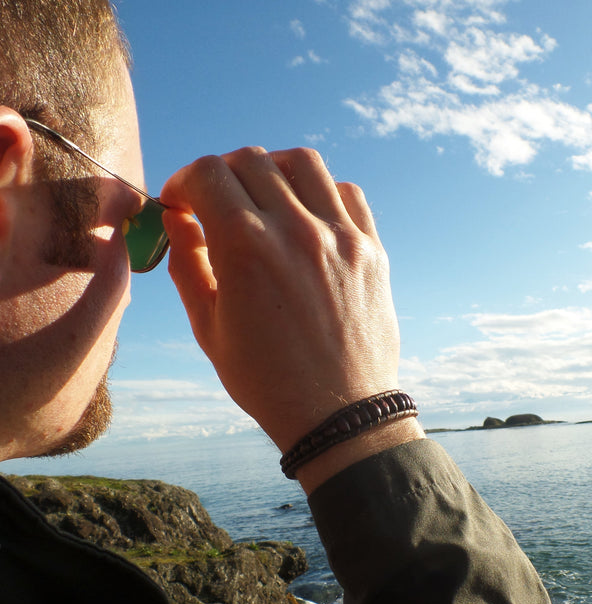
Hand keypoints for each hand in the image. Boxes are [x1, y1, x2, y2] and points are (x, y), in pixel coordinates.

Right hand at [160, 147, 421, 482]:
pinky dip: (321, 192)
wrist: (338, 414)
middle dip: (220, 172)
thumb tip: (177, 220)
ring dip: (272, 169)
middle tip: (215, 201)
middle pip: (251, 159)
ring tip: (262, 195)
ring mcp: (340, 237)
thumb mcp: (208, 328)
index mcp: (246, 248)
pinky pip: (347, 193)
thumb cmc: (267, 381)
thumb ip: (187, 264)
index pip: (207, 173)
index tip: (181, 203)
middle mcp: (296, 230)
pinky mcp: (372, 250)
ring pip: (303, 162)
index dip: (183, 182)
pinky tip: (307, 215)